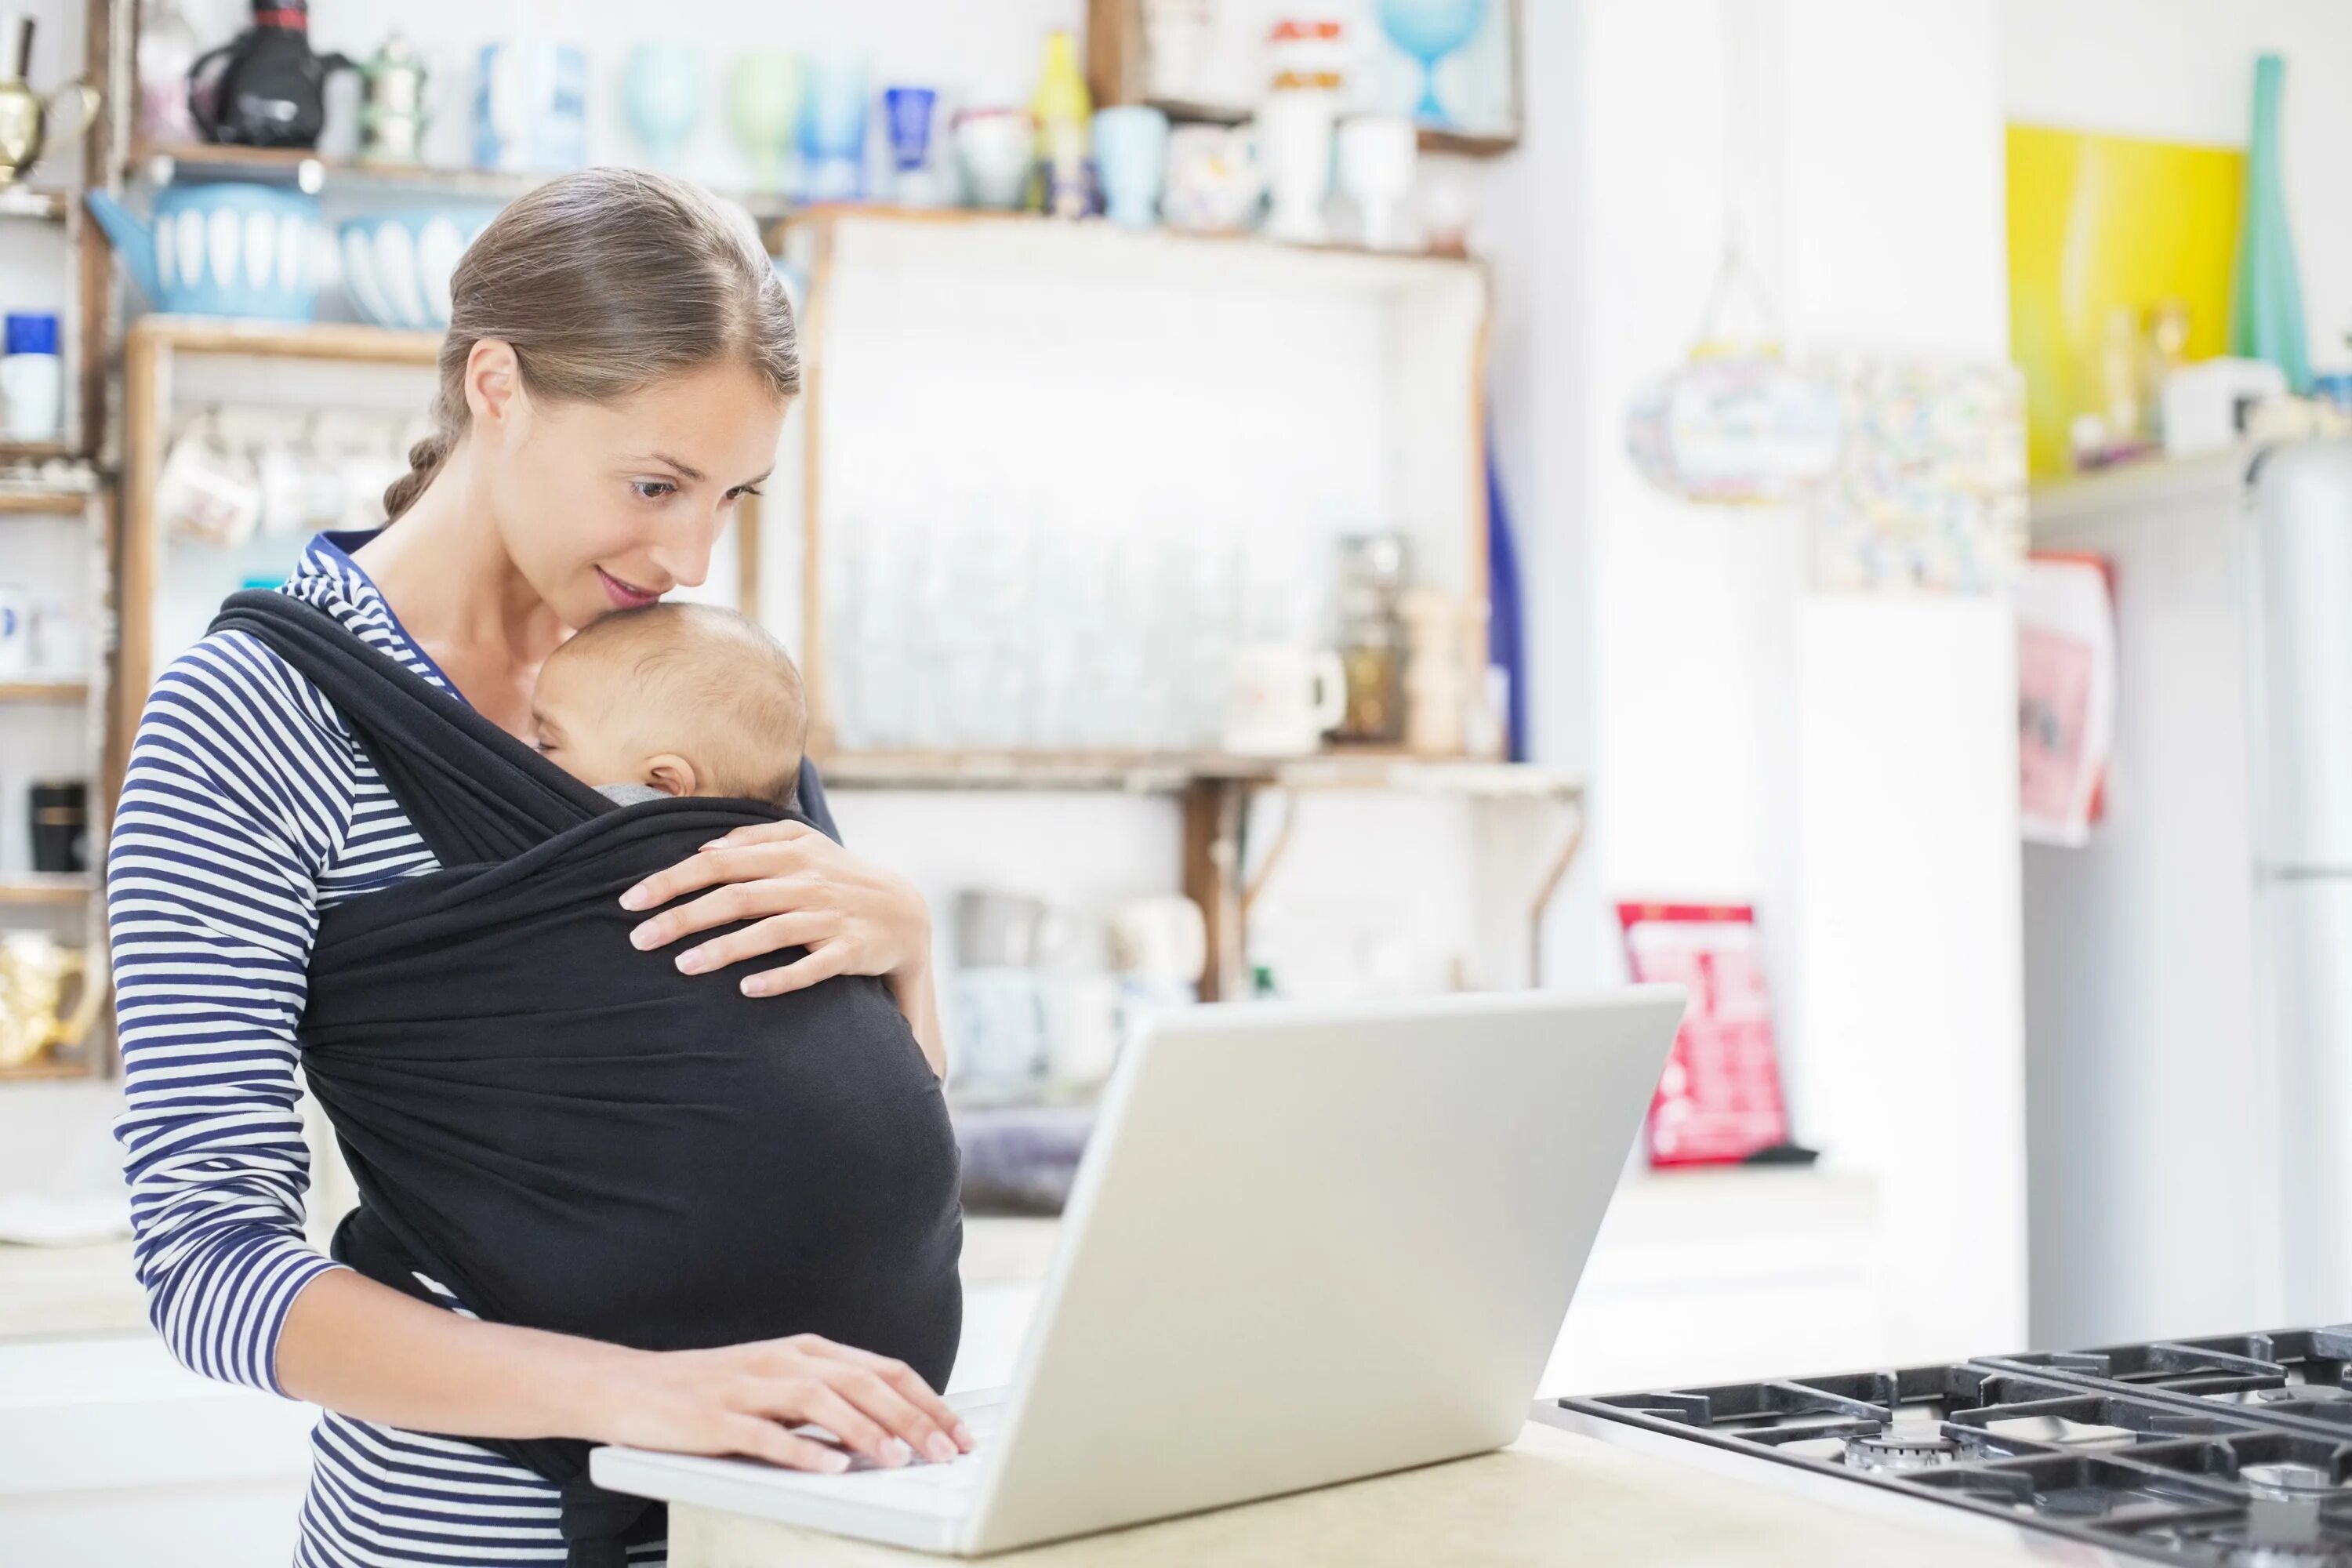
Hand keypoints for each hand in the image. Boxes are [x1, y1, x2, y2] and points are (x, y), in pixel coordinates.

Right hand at [586, 1333, 973, 1472]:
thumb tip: (896, 1430)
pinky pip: (764, 1433)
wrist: (632, 1386)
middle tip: (946, 1452)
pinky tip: (829, 1467)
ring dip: (865, 1430)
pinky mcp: (716, 1416)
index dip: (928, 1401)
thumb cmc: (714, 1392)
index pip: (885, 1370)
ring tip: (898, 1459)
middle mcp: (786, 1361)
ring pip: (820, 1400)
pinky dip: (800, 1449)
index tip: (960, 1433)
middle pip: (863, 1383)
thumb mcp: (782, 1385)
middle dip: (912, 1419)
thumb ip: (832, 1400)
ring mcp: (750, 1386)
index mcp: (809, 1351)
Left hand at [619, 820, 930, 997]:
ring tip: (682, 967)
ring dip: (726, 948)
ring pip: (772, 930)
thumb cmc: (839, 878)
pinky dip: (783, 977)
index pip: (720, 863)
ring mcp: (831, 917)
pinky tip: (748, 990)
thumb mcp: (805, 845)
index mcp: (790, 853)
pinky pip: (815, 966)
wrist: (907, 912)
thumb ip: (756, 839)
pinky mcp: (852, 950)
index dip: (673, 880)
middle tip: (639, 939)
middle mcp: (808, 882)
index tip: (631, 901)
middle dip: (685, 917)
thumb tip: (704, 850)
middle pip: (737, 896)